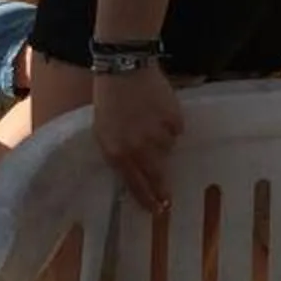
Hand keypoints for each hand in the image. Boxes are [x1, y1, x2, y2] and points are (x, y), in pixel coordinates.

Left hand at [90, 64, 184, 211]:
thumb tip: (134, 170)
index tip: (155, 210)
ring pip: (167, 150)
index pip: (135, 184)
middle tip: (168, 199)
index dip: (146, 199)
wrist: (124, 69)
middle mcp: (139, 148)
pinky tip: (161, 114)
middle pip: (156, 175)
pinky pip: (176, 130)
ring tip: (153, 130)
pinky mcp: (174, 119)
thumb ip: (117, 153)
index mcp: (117, 152)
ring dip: (162, 146)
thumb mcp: (103, 131)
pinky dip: (171, 126)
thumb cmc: (108, 100)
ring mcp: (158, 133)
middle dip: (162, 189)